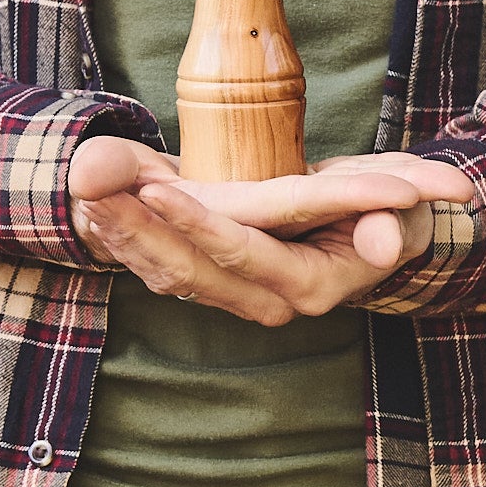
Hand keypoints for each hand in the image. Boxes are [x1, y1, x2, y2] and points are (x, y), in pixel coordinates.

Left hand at [68, 137, 473, 324]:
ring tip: (82, 186)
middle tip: (93, 185)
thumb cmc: (391, 215)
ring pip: (167, 271)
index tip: (155, 188)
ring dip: (122, 232)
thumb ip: (393, 222)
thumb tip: (384, 241)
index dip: (198, 223)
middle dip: (137, 229)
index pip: (242, 254)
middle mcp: (266, 301)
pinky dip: (127, 238)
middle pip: (189, 270)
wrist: (375, 236)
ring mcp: (236, 296)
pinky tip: (93, 202)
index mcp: (307, 284)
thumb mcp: (403, 214)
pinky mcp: (218, 281)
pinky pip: (164, 267)